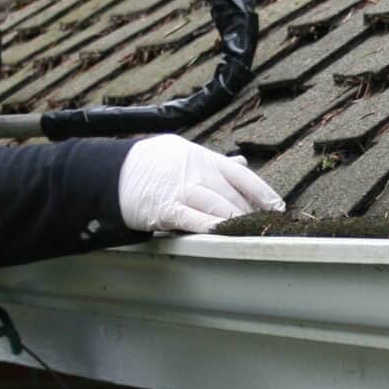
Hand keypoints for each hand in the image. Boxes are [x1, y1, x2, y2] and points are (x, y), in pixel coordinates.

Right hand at [118, 135, 283, 233]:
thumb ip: (213, 161)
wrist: (109, 172)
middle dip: (251, 215)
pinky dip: (213, 228)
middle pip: (233, 195)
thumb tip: (241, 162)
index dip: (262, 192)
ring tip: (252, 236)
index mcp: (201, 156)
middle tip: (266, 229)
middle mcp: (195, 170)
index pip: (241, 174)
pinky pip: (194, 220)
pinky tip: (226, 235)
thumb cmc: (147, 164)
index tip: (278, 207)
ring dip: (238, 223)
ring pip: (219, 207)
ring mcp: (181, 189)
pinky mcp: (165, 208)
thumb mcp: (181, 152)